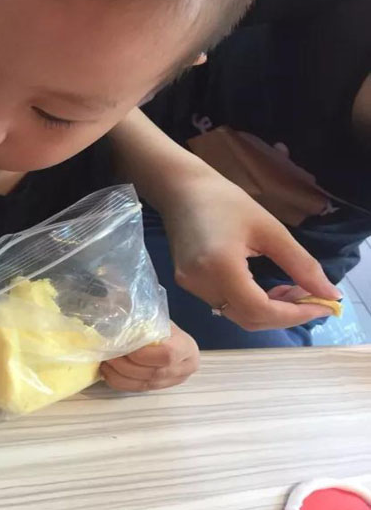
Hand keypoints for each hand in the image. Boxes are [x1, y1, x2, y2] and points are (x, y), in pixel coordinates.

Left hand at [101, 323, 198, 391]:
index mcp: (187, 349)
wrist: (175, 341)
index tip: (123, 346)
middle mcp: (183, 369)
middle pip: (152, 373)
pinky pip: (137, 389)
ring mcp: (171, 382)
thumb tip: (118, 329)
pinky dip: (119, 382)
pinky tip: (108, 371)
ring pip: (143, 384)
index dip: (142, 354)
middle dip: (125, 365)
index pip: (166, 355)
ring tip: (105, 362)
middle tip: (108, 353)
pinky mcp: (158, 388)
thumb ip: (144, 327)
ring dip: (119, 374)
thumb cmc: (165, 328)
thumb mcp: (158, 322)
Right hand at [163, 176, 340, 330]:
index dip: (295, 314)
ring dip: (269, 310)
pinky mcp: (188, 284)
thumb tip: (329, 293)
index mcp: (220, 268)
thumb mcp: (271, 229)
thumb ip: (301, 265)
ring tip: (291, 290)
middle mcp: (201, 284)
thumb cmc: (226, 201)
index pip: (260, 309)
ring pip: (237, 315)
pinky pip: (225, 306)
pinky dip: (251, 304)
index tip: (325, 306)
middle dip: (285, 315)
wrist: (181, 190)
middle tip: (312, 298)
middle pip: (249, 319)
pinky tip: (265, 288)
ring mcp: (191, 286)